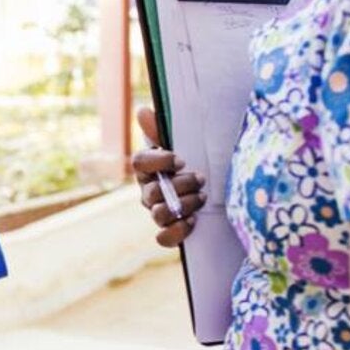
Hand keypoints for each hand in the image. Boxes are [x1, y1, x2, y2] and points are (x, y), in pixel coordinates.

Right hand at [133, 107, 206, 247]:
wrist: (210, 185)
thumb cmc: (191, 159)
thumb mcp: (180, 140)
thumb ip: (161, 127)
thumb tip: (142, 111)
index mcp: (147, 167)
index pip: (139, 162)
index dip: (158, 162)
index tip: (181, 160)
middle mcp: (147, 190)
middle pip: (152, 192)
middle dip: (181, 185)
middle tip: (202, 179)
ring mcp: (156, 211)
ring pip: (159, 214)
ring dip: (184, 205)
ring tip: (202, 197)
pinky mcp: (168, 230)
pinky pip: (162, 238)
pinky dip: (177, 231)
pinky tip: (193, 220)